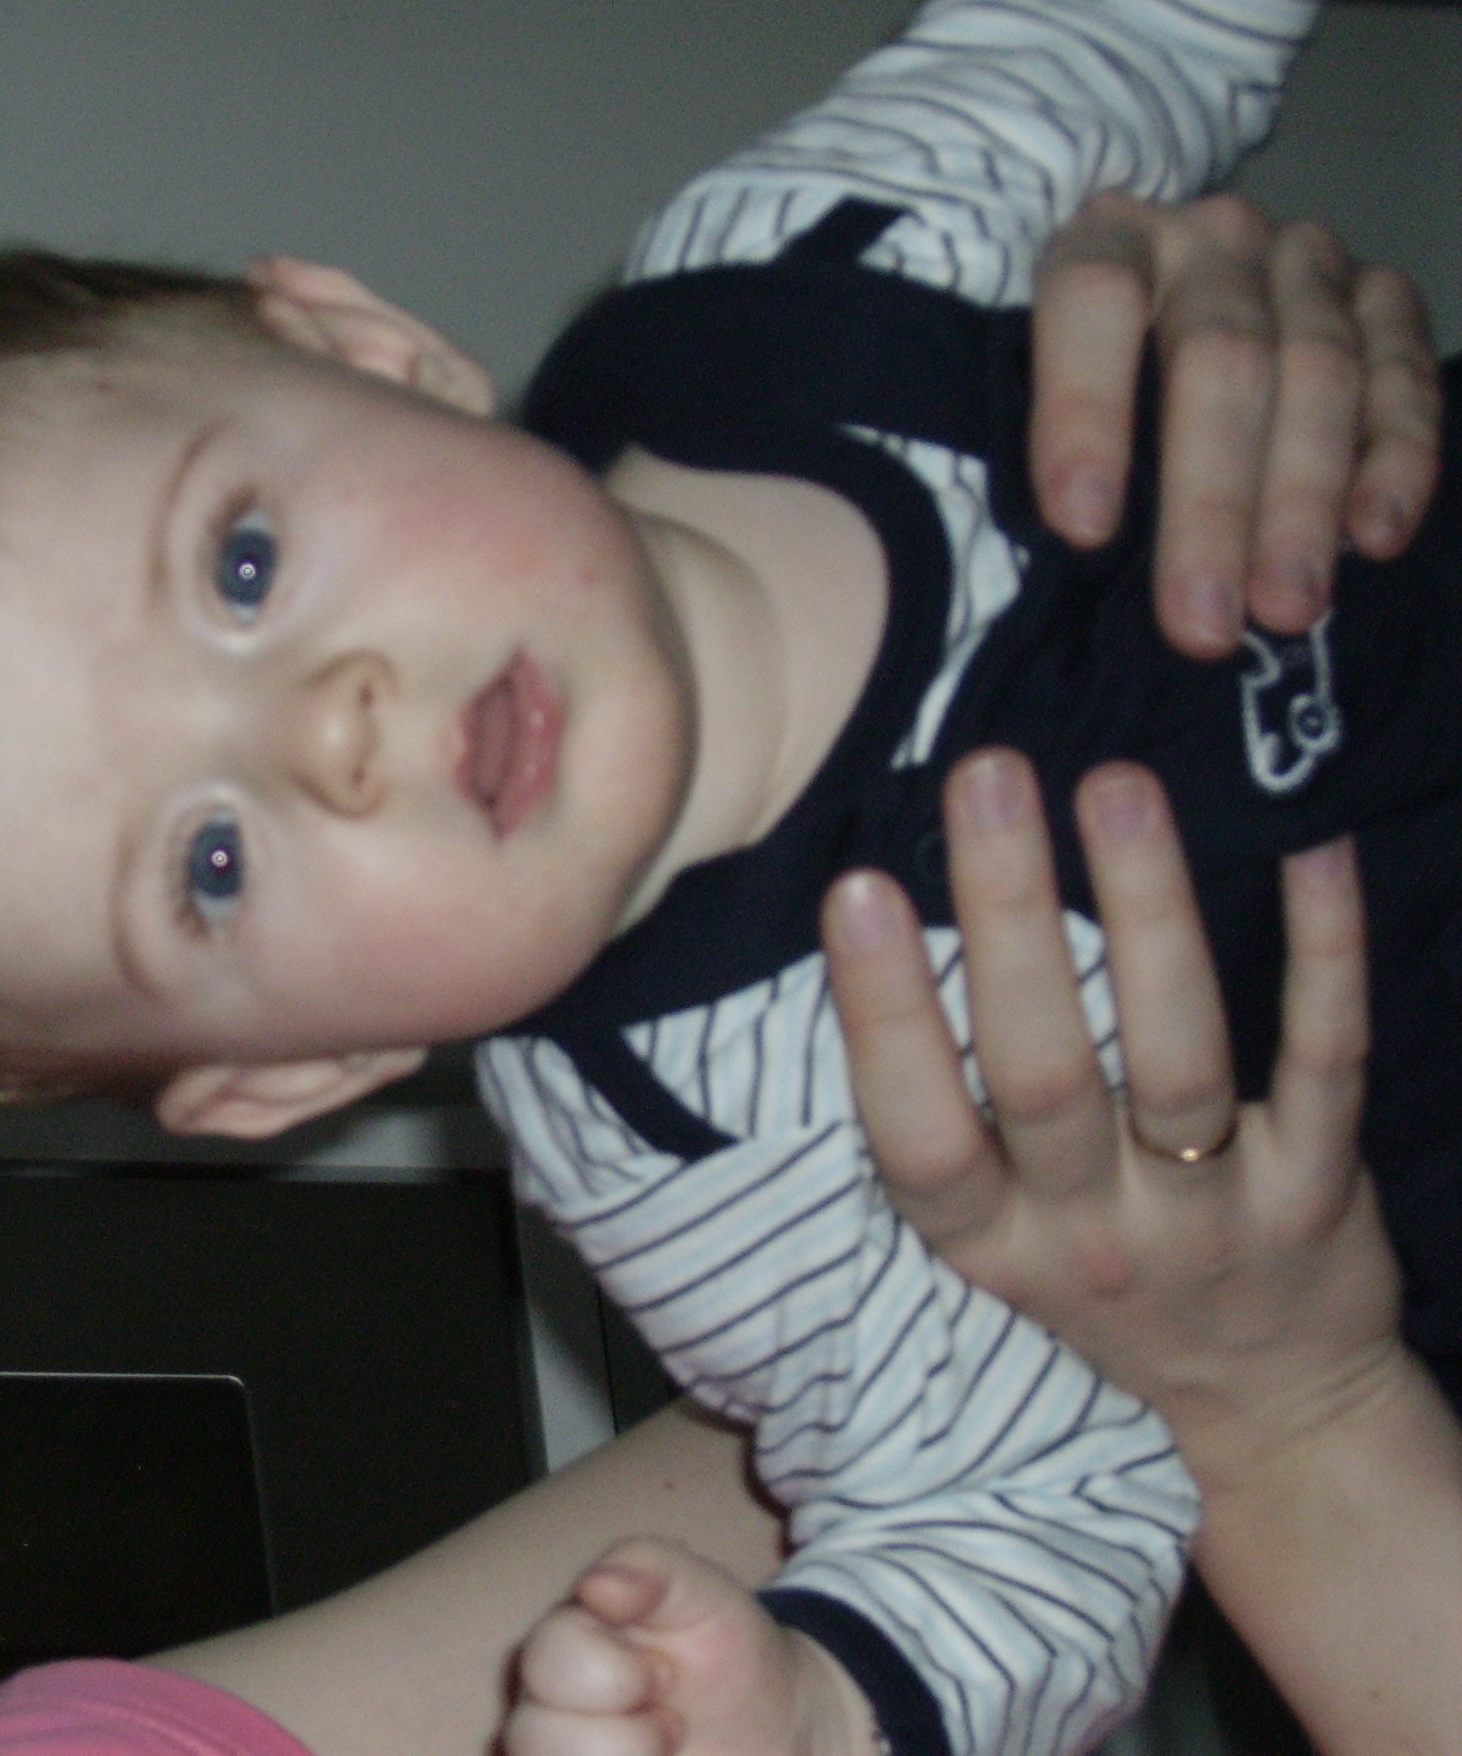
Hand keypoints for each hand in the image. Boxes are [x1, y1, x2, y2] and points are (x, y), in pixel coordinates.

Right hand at [819, 748, 1404, 1474]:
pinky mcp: (1322, 1189)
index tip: (854, 887)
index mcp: (990, 1243)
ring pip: (1178, 1057)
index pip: (918, 1134)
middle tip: (988, 775)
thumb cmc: (1096, 1283)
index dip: (884, 1015)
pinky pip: (1324, 1061)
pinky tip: (1310, 846)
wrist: (1270, 1405)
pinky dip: (1322, 951)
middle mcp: (1094, 1236)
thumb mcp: (994, 1239)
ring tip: (1117, 787)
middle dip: (1010, 917)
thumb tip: (876, 925)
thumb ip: (945, 1113)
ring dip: (1149, 911)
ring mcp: (1213, 1215)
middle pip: (1045, 1075)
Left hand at [1029, 192, 1442, 657]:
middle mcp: (1209, 235)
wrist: (1168, 300)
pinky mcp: (1380, 296)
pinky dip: (1395, 460)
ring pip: (1317, 373)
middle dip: (1211, 503)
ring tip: (1284, 607)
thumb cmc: (1075, 381)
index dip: (1084, 412)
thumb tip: (1001, 556)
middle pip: (1219, 356)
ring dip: (1303, 503)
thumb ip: (1009, 441)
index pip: (1091, 302)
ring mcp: (1303, 260)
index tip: (1081, 530)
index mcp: (1100, 240)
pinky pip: (1402, 377)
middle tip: (1202, 622)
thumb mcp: (1018, 384)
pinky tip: (1372, 539)